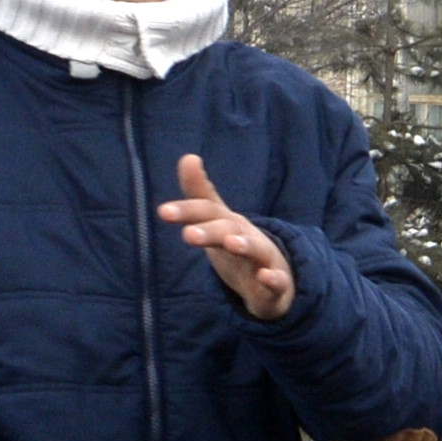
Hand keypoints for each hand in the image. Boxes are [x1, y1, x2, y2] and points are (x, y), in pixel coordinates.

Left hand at [159, 155, 294, 318]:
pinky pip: (278, 281)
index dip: (187, 211)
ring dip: (245, 245)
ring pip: (256, 249)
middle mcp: (247, 236)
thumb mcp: (217, 220)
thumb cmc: (238, 244)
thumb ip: (199, 192)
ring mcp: (264, 259)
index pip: (207, 211)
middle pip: (229, 228)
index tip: (163, 212)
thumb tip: (188, 156)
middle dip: (210, 230)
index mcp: (229, 222)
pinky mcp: (278, 284)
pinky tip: (265, 277)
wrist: (277, 277)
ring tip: (231, 244)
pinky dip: (274, 279)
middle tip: (188, 235)